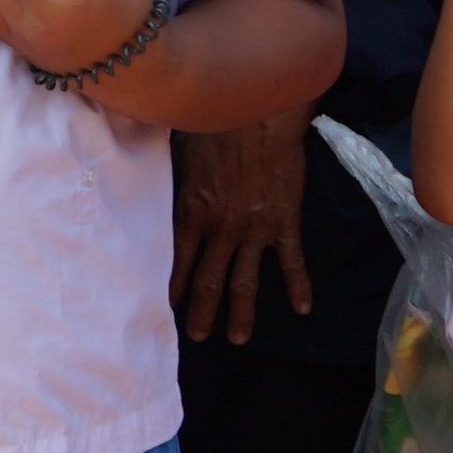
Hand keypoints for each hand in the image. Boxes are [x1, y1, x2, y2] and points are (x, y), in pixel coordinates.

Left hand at [173, 112, 317, 344]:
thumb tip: (150, 175)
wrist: (258, 114)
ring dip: (241, 313)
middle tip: (199, 336)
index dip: (173, 286)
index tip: (169, 306)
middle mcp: (220, 230)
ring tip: (237, 338)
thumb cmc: (214, 123)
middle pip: (208, 282)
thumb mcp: (181, 152)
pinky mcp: (284, 223)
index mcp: (191, 213)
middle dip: (202, 313)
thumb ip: (172, 176)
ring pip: (245, 282)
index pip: (178, 261)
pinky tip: (302, 308)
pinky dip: (298, 286)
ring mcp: (254, 231)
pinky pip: (291, 262)